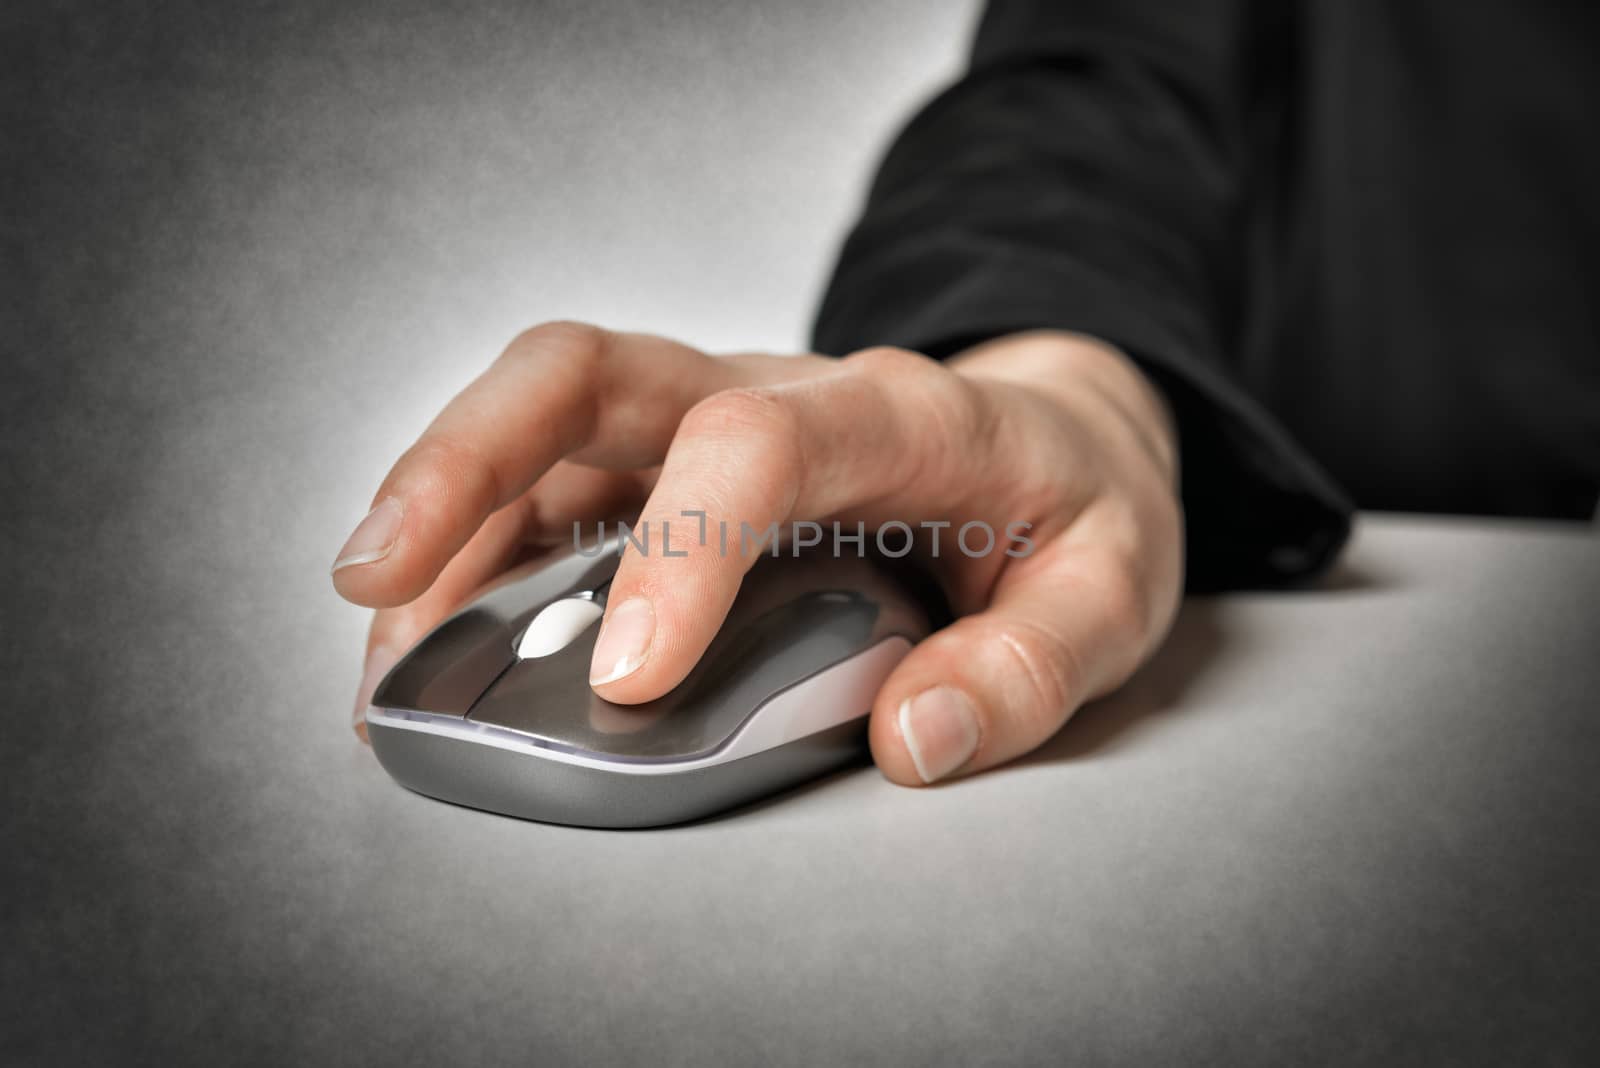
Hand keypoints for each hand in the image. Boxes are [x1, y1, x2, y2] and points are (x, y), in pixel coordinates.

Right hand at [332, 322, 1182, 784]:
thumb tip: (916, 737)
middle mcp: (773, 392)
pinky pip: (546, 483)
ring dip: (438, 518)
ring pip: (538, 422)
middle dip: (463, 462)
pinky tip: (431, 636)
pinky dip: (471, 551)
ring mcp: (704, 418)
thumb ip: (1031, 665)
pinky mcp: (667, 463)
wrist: (1055, 442)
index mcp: (895, 412)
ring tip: (378, 650)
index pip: (757, 440)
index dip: (679, 549)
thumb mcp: (1113, 588)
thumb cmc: (1071, 510)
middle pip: (585, 372)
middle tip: (374, 578)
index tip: (625, 680)